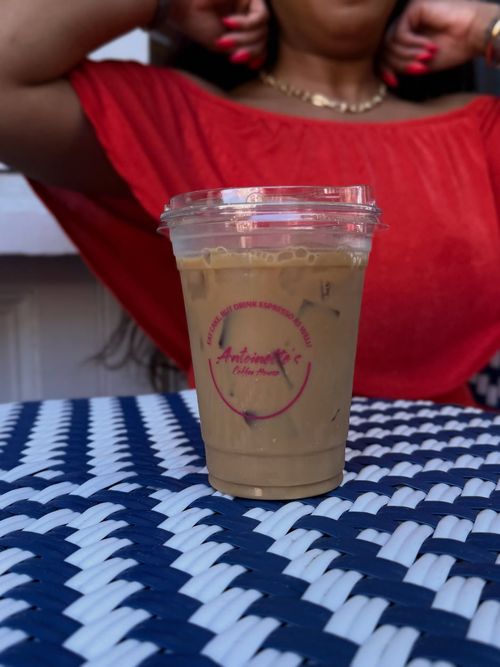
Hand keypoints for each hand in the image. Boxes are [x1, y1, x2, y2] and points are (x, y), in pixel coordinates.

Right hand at [164, 0, 268, 67]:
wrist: (184, 6)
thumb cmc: (199, 25)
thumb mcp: (222, 45)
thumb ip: (242, 51)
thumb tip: (261, 59)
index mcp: (242, 30)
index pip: (259, 45)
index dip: (256, 56)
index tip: (244, 63)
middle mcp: (248, 16)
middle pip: (262, 37)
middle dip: (247, 50)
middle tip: (232, 56)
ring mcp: (250, 5)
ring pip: (262, 29)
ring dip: (243, 39)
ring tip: (224, 39)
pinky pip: (260, 16)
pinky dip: (245, 25)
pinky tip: (227, 23)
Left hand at [382, 0, 498, 83]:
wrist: (475, 35)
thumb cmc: (453, 49)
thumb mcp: (420, 64)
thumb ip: (400, 65)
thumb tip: (382, 71)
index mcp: (406, 38)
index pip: (385, 54)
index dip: (385, 70)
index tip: (394, 83)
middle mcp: (405, 25)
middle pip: (385, 50)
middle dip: (399, 64)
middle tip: (419, 69)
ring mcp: (408, 15)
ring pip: (390, 43)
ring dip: (407, 56)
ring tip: (426, 59)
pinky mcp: (414, 9)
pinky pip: (400, 33)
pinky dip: (412, 45)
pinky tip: (428, 49)